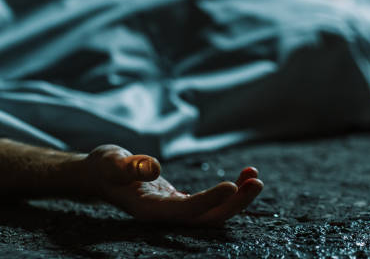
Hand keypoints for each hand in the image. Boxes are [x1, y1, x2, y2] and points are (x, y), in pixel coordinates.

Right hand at [82, 145, 262, 225]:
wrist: (100, 175)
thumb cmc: (105, 167)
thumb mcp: (111, 161)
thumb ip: (128, 166)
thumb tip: (153, 169)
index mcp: (148, 210)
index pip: (184, 211)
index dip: (209, 201)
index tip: (232, 186)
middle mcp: (165, 216)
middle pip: (206, 219)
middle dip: (234, 204)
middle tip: (257, 181)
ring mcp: (176, 212)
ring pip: (213, 213)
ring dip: (238, 197)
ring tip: (255, 176)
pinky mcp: (183, 204)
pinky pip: (212, 203)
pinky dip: (231, 191)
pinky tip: (246, 174)